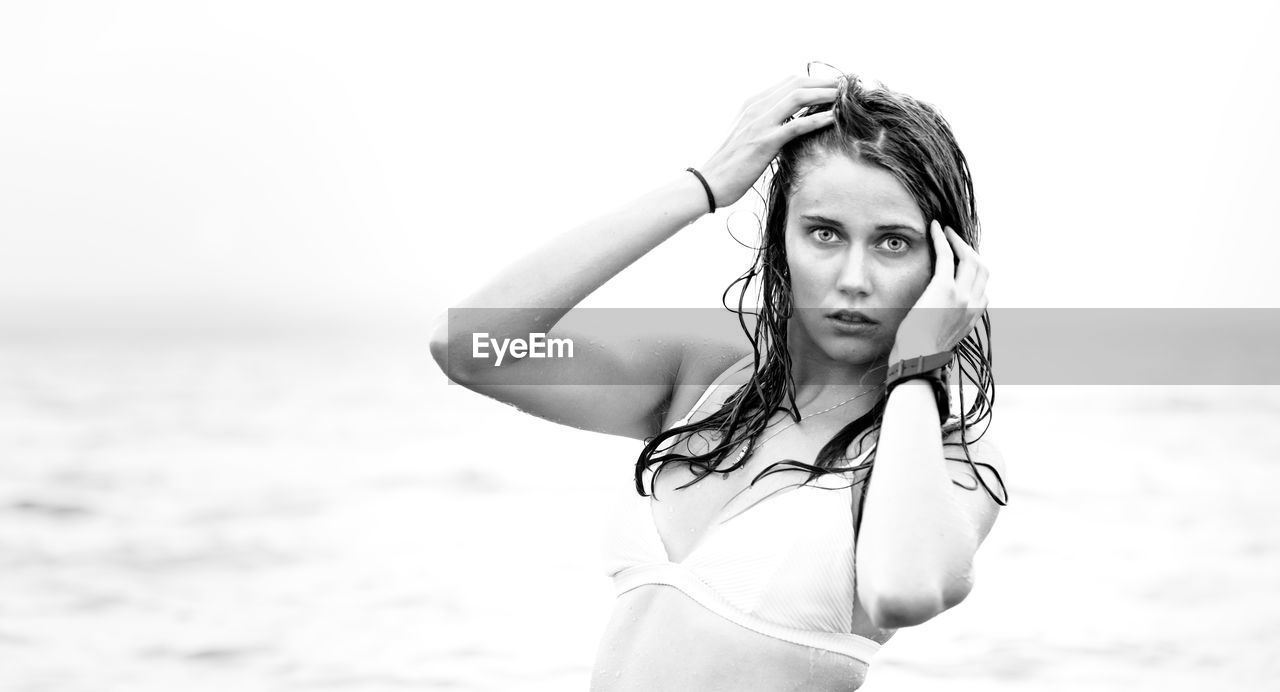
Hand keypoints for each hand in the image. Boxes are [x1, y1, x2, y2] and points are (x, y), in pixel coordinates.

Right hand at [698, 76, 838, 207]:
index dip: (815, 81)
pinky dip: (817, 119)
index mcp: (752, 104)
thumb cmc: (729, 166)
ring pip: (798, 97)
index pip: (789, 82)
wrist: (708, 183)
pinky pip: (796, 125)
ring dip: (825, 94)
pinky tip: (833, 119)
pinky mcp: (764, 142)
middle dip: (824, 82)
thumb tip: (788, 125)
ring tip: (845, 97)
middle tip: (846, 87)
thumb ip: (765, 125)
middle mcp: (756, 108)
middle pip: (797, 83)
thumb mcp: (747, 137)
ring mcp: (760, 124)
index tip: (833, 87)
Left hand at [890, 220, 988, 361]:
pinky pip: (947, 255)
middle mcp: (974, 304)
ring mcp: (962, 295)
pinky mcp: (945, 288)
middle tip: (955, 240)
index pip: (984, 286)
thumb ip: (949, 320)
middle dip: (970, 250)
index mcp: (974, 316)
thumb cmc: (922, 351)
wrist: (918, 359)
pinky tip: (935, 229)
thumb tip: (940, 312)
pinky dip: (942, 239)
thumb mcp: (944, 335)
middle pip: (982, 268)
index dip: (975, 269)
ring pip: (970, 258)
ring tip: (946, 232)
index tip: (962, 259)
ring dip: (958, 241)